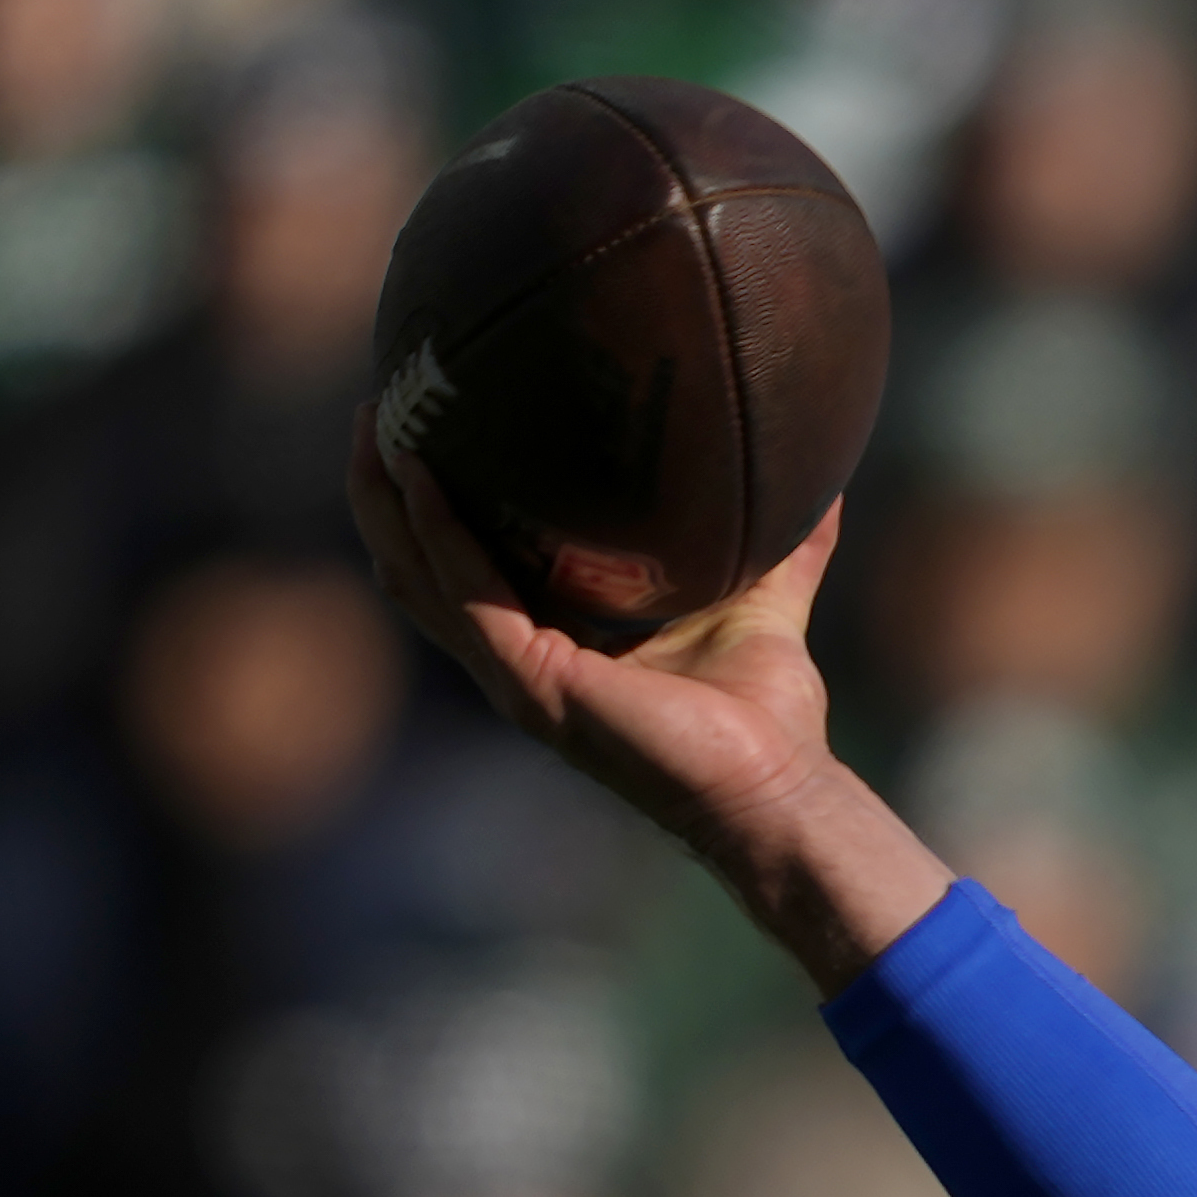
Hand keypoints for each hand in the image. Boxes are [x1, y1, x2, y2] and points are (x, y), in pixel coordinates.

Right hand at [342, 412, 943, 991]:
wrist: (780, 788)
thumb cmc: (770, 718)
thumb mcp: (767, 601)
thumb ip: (787, 543)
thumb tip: (823, 477)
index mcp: (555, 644)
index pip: (465, 567)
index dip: (434, 503)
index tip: (426, 421)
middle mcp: (520, 662)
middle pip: (417, 566)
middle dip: (383, 490)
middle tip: (375, 408)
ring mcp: (518, 678)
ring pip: (418, 578)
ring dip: (386, 503)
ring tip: (373, 426)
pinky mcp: (533, 686)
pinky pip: (465, 595)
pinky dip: (438, 533)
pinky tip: (422, 475)